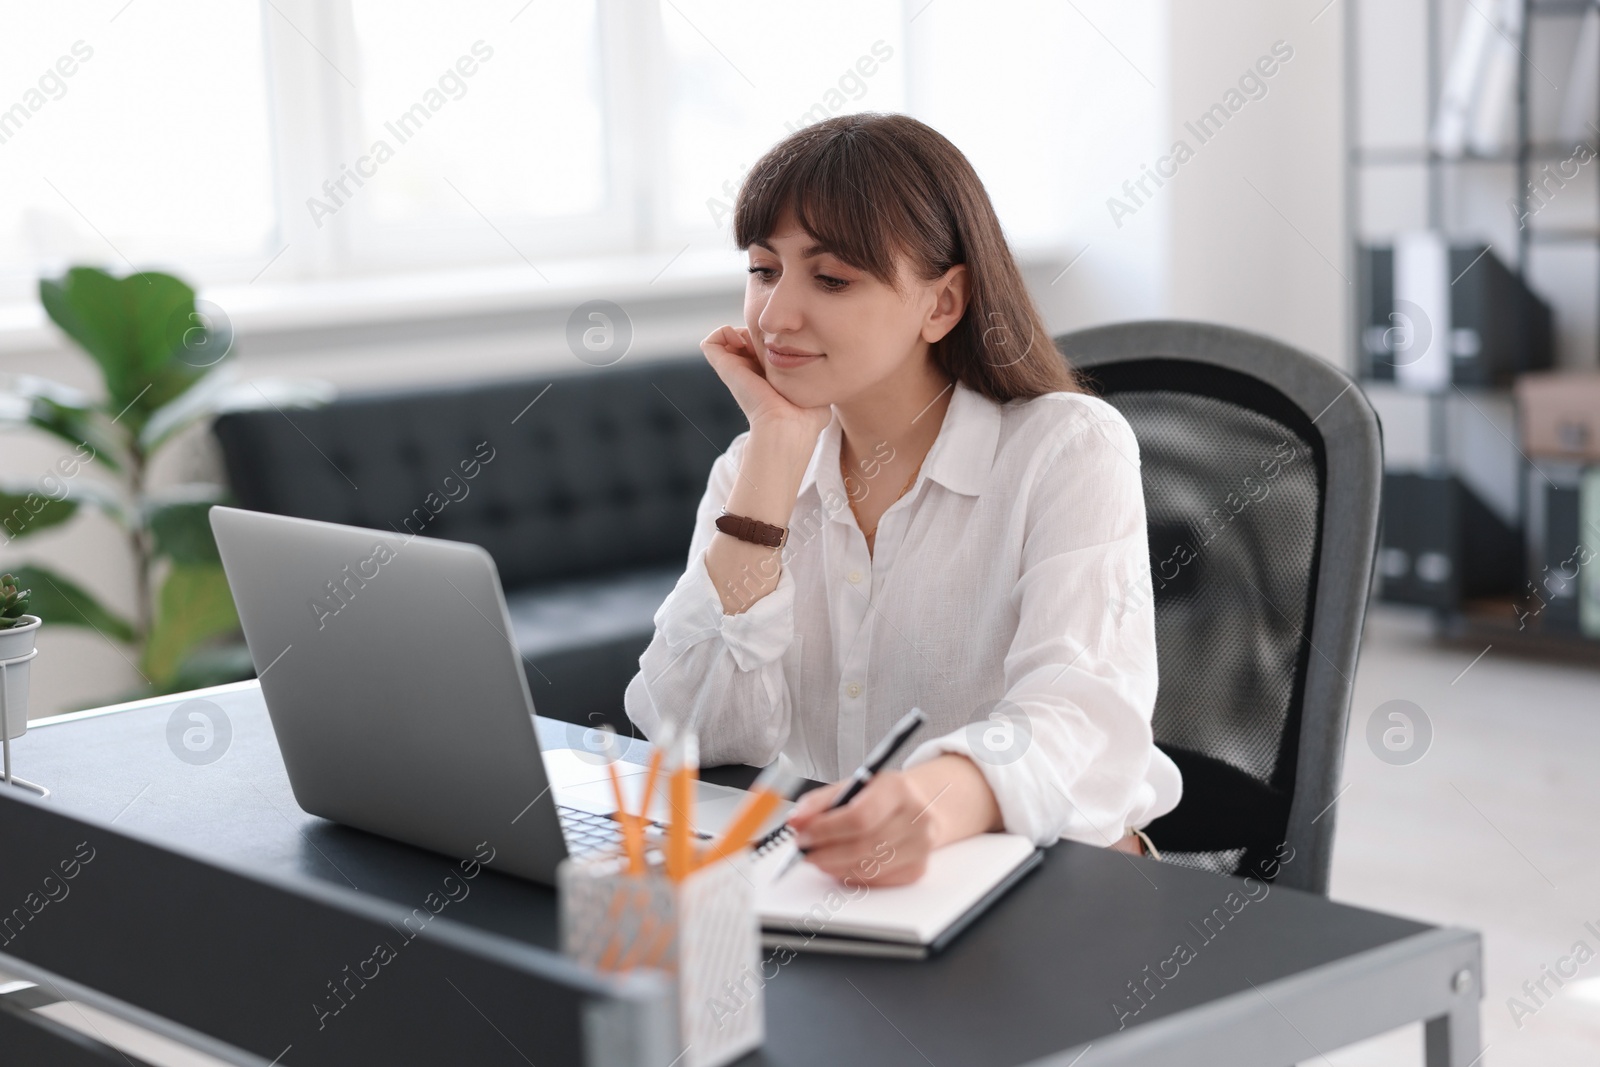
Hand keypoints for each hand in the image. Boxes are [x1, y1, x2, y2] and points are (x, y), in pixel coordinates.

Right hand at [700, 326, 830, 439]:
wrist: (787, 427)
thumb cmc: (806, 417)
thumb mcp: (815, 389)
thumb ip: (817, 378)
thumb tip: (824, 367)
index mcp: (770, 379)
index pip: (766, 350)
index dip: (774, 339)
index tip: (788, 339)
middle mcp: (751, 373)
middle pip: (747, 342)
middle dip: (755, 332)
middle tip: (768, 337)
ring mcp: (736, 371)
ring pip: (727, 340)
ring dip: (736, 330)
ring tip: (750, 336)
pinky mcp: (725, 367)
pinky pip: (711, 342)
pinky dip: (721, 332)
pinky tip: (737, 337)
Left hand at [786, 771, 938, 886]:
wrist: (918, 806)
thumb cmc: (880, 796)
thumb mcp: (852, 786)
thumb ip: (820, 802)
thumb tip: (796, 821)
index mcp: (898, 789)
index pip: (859, 816)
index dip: (826, 830)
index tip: (803, 834)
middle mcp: (916, 818)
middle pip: (861, 846)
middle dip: (824, 852)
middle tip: (803, 850)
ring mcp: (920, 846)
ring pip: (866, 868)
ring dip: (833, 866)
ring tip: (818, 857)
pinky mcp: (917, 869)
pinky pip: (874, 881)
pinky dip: (850, 875)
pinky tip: (839, 865)